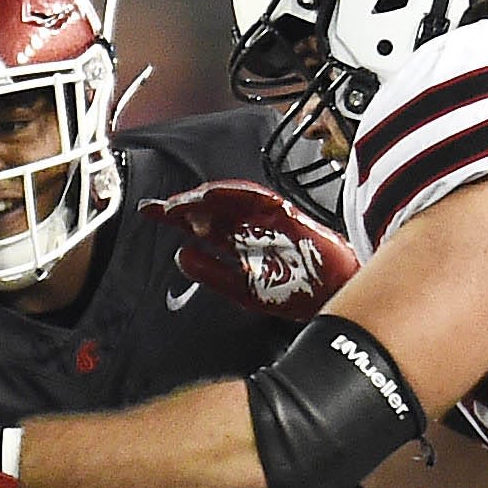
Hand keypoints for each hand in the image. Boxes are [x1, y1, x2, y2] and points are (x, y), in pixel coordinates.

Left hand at [150, 178, 358, 319]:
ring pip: (229, 200)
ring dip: (202, 199)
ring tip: (177, 203)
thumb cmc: (296, 292)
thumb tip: (181, 255)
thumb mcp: (241, 289)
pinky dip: (234, 193)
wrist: (335, 293)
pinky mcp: (286, 214)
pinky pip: (258, 197)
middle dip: (181, 206)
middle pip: (210, 210)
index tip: (151, 214)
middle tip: (154, 207)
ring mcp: (268, 219)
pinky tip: (211, 194)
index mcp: (241, 244)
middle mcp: (250, 228)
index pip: (202, 227)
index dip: (177, 219)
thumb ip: (211, 273)